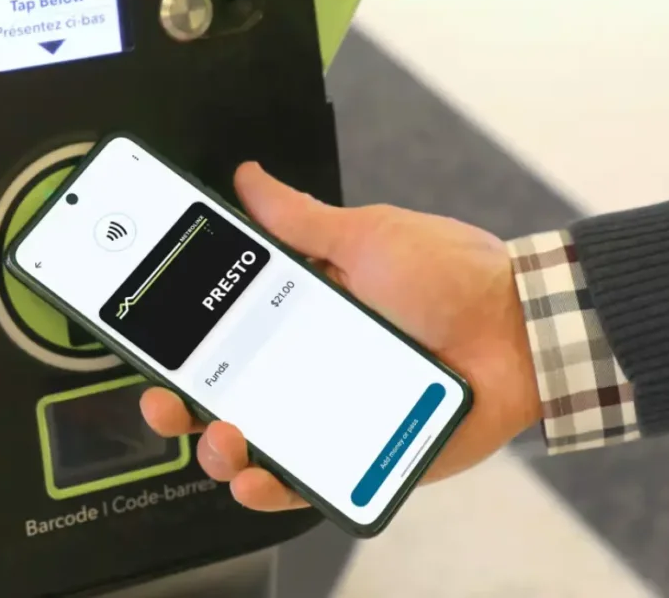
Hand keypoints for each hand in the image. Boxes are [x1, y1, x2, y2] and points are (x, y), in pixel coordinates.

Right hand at [138, 162, 542, 511]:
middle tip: (169, 404)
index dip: (177, 345)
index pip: (219, 336)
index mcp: (301, 315)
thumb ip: (301, 219)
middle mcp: (307, 368)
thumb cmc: (452, 277)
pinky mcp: (364, 458)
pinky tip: (258, 477)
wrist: (521, 329)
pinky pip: (307, 484)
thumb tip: (251, 180)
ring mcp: (332, 416)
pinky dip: (274, 488)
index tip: (147, 347)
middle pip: (222, 397)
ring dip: (222, 452)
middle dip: (180, 407)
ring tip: (225, 438)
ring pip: (254, 447)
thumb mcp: (367, 237)